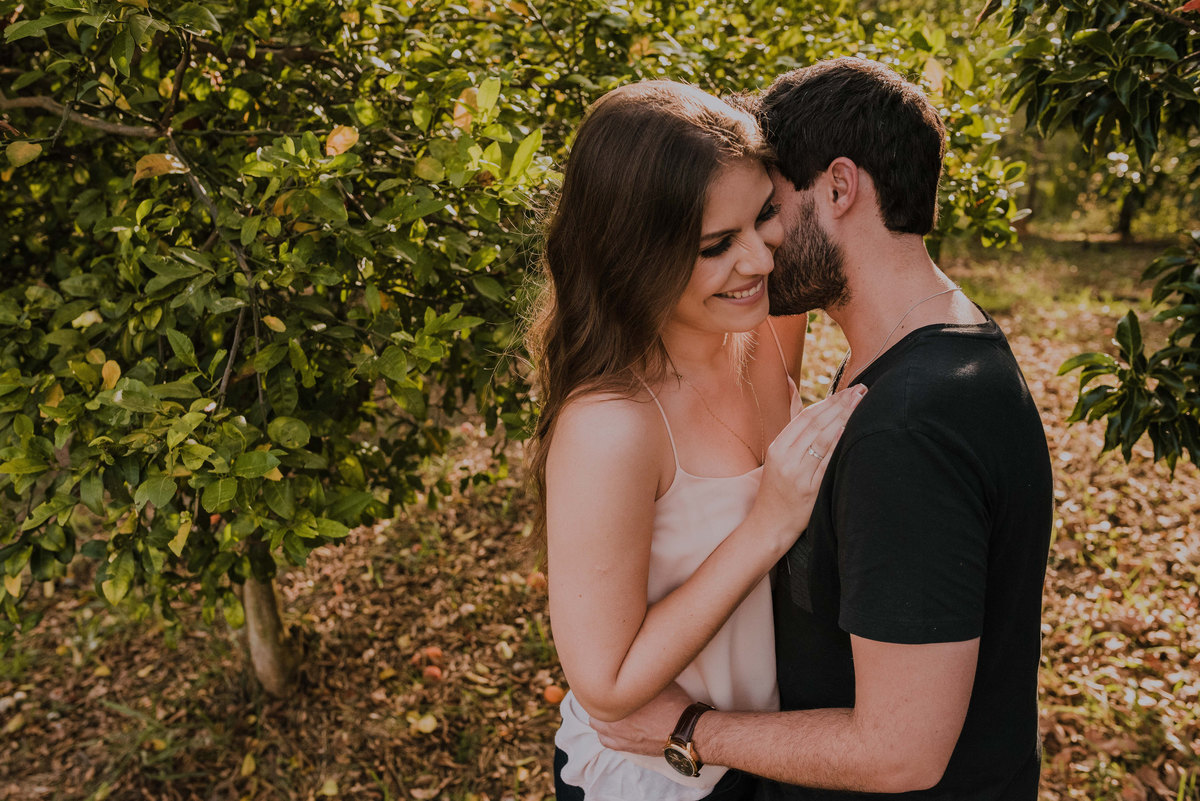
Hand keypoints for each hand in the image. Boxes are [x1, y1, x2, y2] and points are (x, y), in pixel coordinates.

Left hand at [591, 682, 692, 755]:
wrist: (684, 731)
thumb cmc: (673, 704)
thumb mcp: (657, 680)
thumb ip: (640, 674)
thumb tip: (636, 663)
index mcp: (619, 699)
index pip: (598, 688)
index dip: (601, 682)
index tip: (606, 678)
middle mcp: (614, 719)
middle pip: (594, 707)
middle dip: (600, 700)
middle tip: (609, 694)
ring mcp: (618, 735)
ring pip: (597, 726)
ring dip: (601, 718)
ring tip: (611, 712)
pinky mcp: (626, 747)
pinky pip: (606, 741)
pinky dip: (606, 734)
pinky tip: (613, 729)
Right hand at [754, 385, 865, 542]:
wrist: (769, 524)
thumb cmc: (777, 489)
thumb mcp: (777, 457)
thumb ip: (792, 429)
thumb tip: (793, 390)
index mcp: (777, 448)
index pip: (806, 417)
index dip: (828, 401)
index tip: (847, 390)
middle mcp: (785, 458)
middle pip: (816, 424)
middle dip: (840, 404)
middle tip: (860, 390)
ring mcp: (797, 474)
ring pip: (822, 439)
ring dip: (843, 418)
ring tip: (861, 403)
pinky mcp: (810, 489)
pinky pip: (826, 463)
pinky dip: (838, 444)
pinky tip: (849, 429)